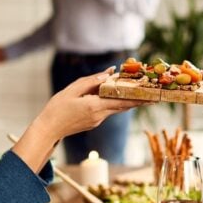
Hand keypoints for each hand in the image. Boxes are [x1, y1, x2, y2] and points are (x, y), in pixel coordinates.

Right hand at [11, 69, 142, 170]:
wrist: (48, 130)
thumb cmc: (57, 108)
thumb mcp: (72, 90)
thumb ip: (91, 80)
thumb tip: (109, 72)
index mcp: (95, 106)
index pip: (122, 101)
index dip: (139, 98)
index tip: (153, 96)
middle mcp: (99, 116)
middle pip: (124, 106)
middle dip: (139, 101)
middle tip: (154, 95)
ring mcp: (97, 121)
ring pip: (116, 108)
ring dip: (128, 101)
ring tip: (141, 93)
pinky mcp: (94, 123)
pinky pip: (108, 110)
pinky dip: (115, 103)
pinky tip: (117, 95)